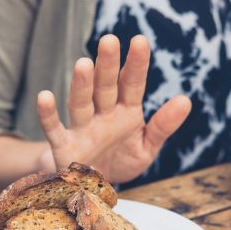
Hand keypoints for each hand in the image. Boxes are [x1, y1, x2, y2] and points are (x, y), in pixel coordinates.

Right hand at [35, 34, 191, 182]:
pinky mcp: (64, 147)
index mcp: (126, 112)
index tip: (140, 40)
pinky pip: (54, 129)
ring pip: (81, 103)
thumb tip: (186, 100)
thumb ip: (163, 125)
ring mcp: (82, 129)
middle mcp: (103, 115)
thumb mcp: (147, 147)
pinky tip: (44, 97)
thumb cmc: (121, 161)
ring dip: (82, 85)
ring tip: (83, 64)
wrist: (94, 189)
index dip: (136, 64)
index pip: (132, 84)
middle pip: (105, 87)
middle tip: (109, 40)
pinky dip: (48, 115)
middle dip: (107, 65)